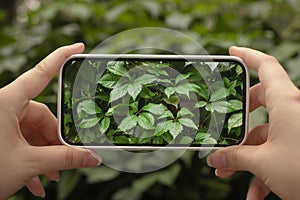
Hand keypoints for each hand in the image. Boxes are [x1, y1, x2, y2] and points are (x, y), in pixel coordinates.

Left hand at [0, 43, 100, 198]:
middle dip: (54, 140)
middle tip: (66, 158)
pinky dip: (31, 160)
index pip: (41, 73)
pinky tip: (37, 180)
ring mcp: (0, 121)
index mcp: (7, 101)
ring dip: (44, 155)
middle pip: (41, 116)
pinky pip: (21, 142)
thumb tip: (91, 157)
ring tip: (51, 174)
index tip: (77, 47)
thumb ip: (64, 158)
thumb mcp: (28, 162)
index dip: (61, 57)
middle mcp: (3, 107)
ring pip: (32, 132)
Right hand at [207, 46, 299, 199]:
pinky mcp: (299, 144)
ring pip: (266, 133)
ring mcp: (297, 127)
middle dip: (240, 118)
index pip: (266, 66)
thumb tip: (216, 160)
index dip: (248, 55)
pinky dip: (263, 171)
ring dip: (247, 154)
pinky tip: (255, 192)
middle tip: (226, 125)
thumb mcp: (263, 163)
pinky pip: (277, 151)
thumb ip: (235, 157)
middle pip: (261, 101)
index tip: (232, 52)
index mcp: (286, 103)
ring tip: (230, 171)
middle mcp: (293, 110)